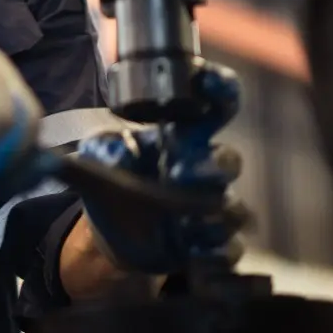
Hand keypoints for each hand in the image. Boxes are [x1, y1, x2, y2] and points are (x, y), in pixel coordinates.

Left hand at [75, 61, 246, 276]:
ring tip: (181, 223)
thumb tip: (116, 148)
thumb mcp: (99, 157)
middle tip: (180, 173)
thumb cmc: (114, 179)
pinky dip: (214, 253)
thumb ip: (102, 148)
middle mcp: (203, 168)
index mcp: (182, 136)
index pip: (216, 105)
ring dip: (210, 217)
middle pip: (230, 161)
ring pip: (234, 209)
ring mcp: (211, 209)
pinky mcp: (211, 246)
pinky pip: (230, 250)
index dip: (220, 87)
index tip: (206, 79)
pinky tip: (191, 253)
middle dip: (214, 166)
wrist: (112, 232)